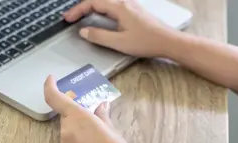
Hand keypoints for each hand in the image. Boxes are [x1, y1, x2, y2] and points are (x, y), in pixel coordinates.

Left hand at [43, 75, 146, 142]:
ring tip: (97, 140)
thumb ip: (101, 116)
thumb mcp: (111, 130)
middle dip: (77, 116)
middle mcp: (66, 131)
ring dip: (78, 131)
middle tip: (93, 120)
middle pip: (66, 117)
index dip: (50, 86)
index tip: (51, 79)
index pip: (54, 97)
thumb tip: (100, 105)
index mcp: (77, 118)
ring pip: (68, 132)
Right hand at [64, 0, 180, 57]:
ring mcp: (131, 5)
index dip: (77, 10)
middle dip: (82, 7)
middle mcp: (125, 3)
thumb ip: (99, 36)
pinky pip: (114, 5)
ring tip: (82, 16)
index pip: (92, 3)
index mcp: (119, 8)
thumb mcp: (120, 43)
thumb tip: (84, 31)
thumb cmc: (148, 42)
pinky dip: (102, 9)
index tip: (68, 18)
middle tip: (71, 17)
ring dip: (92, 7)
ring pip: (106, 1)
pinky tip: (101, 17)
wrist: (169, 41)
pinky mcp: (135, 11)